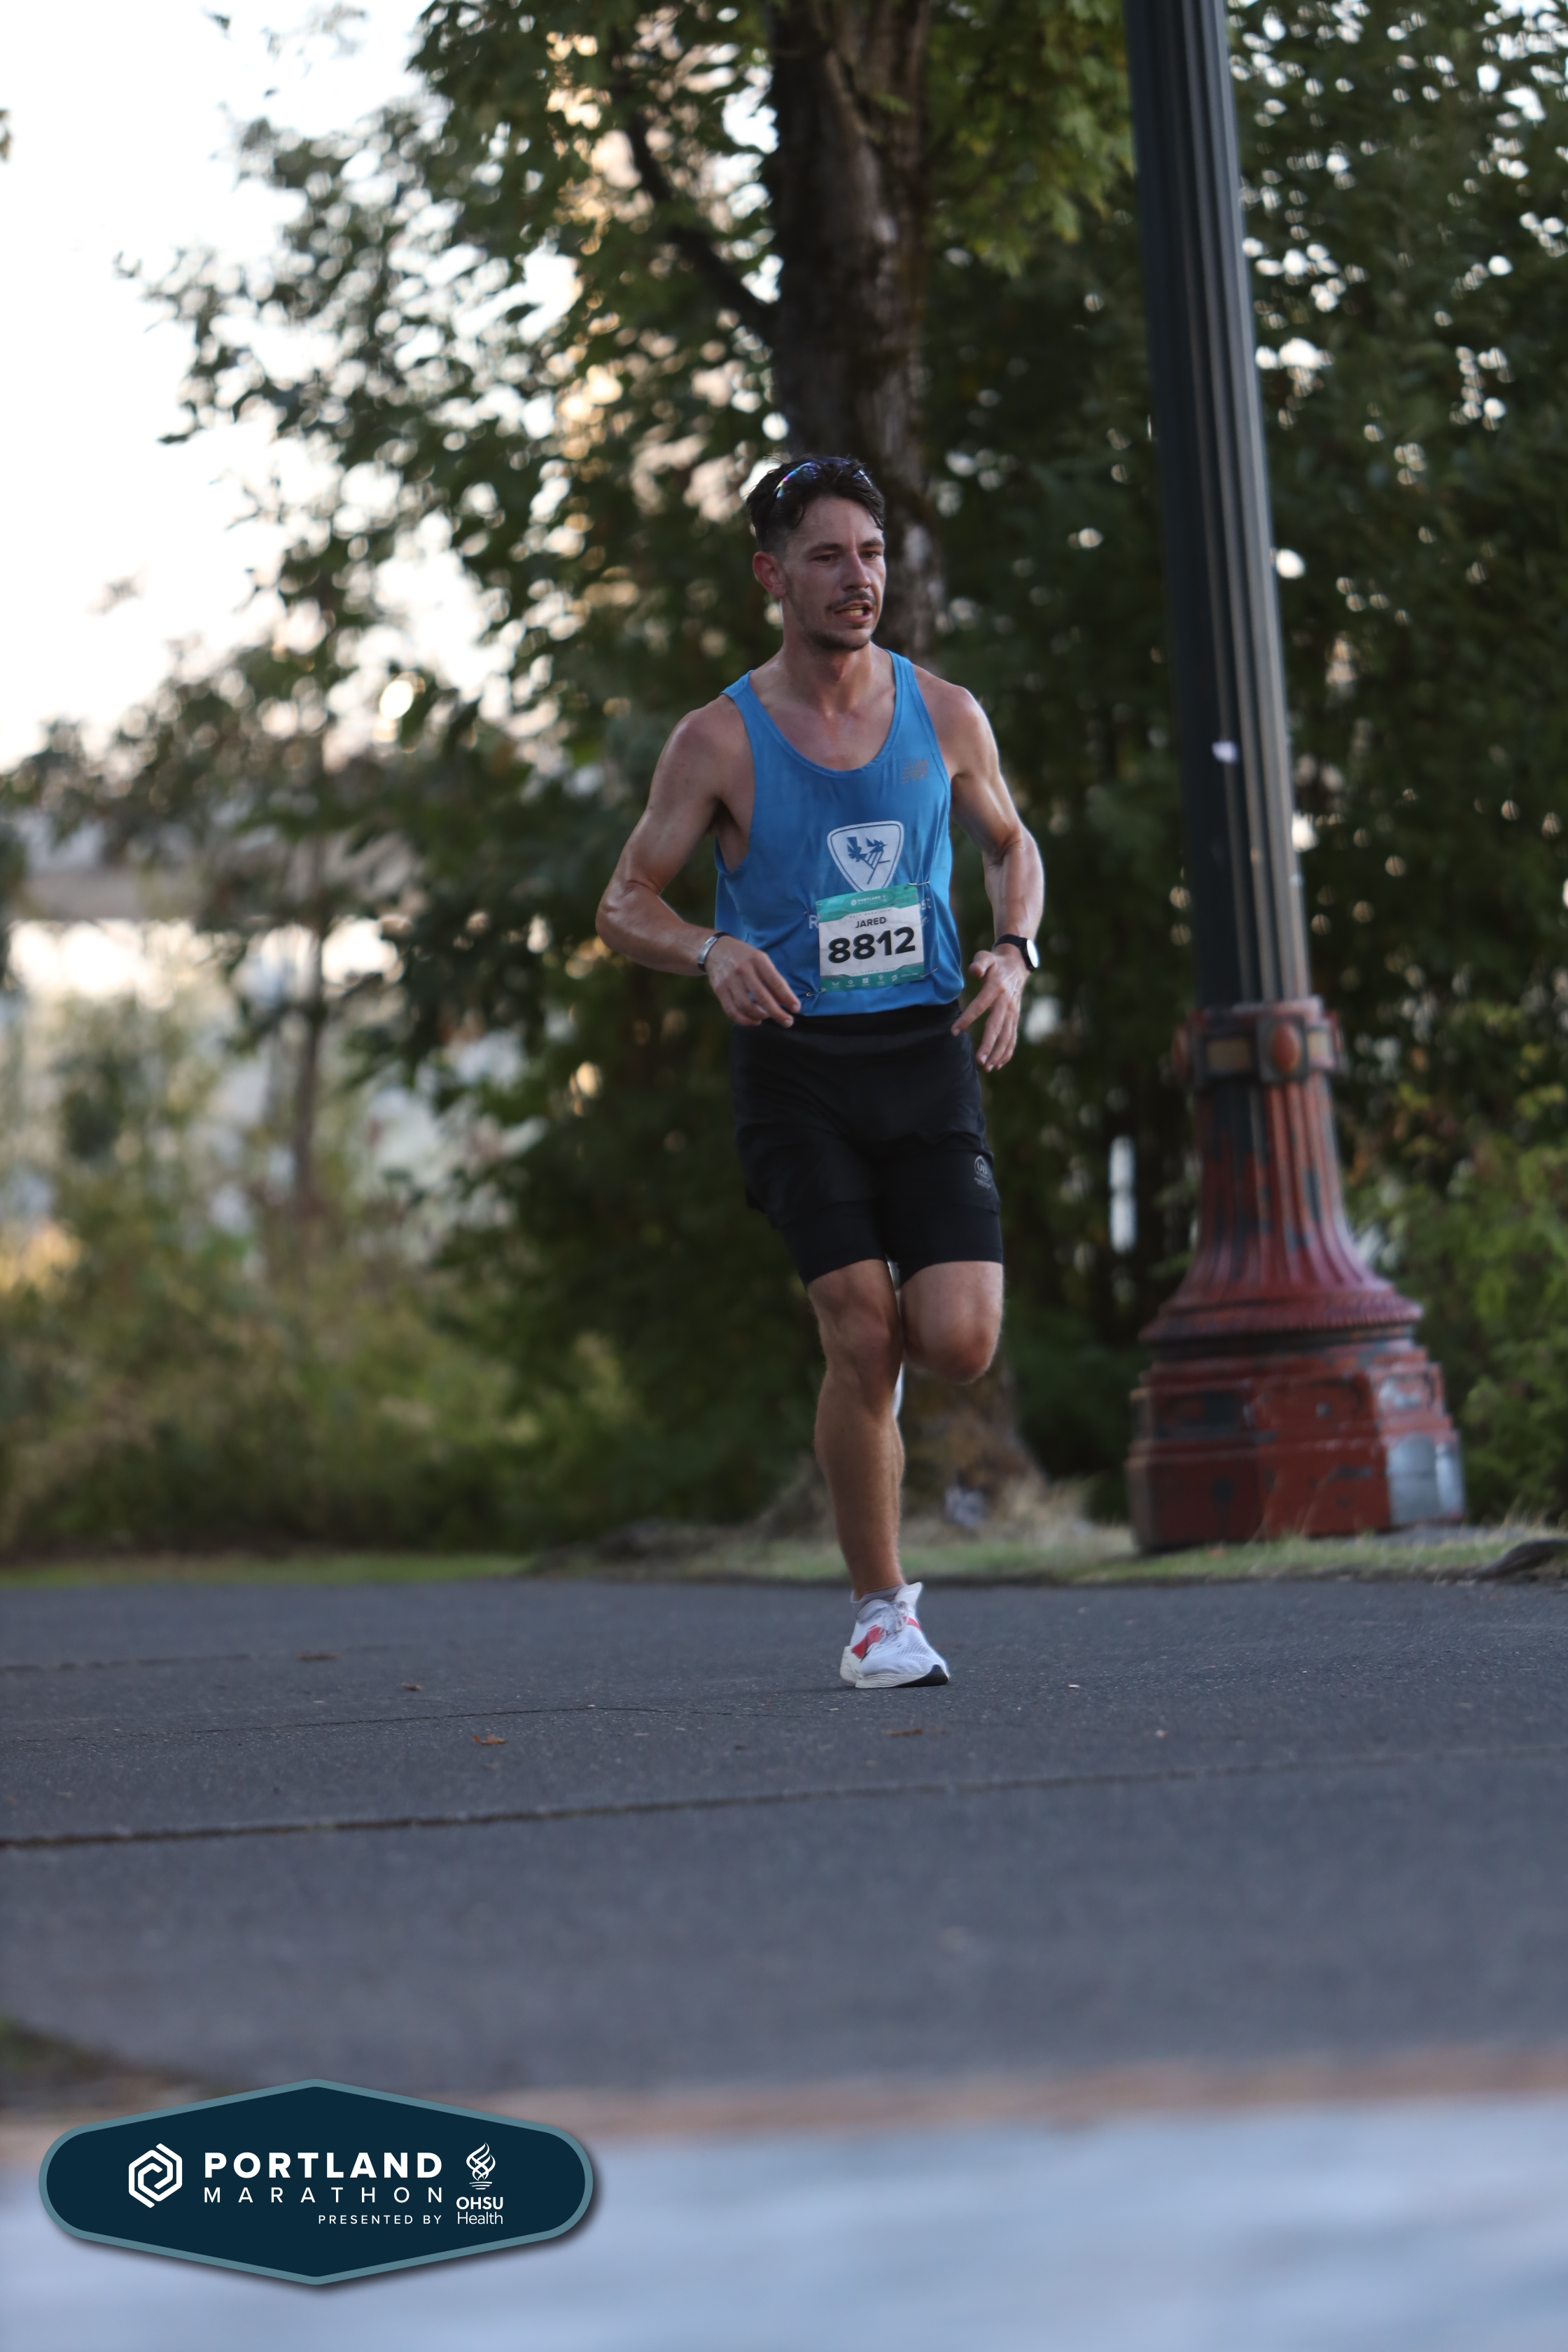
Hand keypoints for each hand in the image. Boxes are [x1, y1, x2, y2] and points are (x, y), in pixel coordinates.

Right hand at [705, 936, 799, 1026]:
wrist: (716, 950)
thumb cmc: (744, 957)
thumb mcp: (761, 960)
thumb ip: (773, 979)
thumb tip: (787, 1001)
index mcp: (757, 960)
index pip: (775, 982)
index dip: (787, 997)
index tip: (796, 1009)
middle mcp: (743, 970)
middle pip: (762, 997)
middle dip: (777, 1013)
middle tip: (787, 1022)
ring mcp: (729, 981)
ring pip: (746, 1006)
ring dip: (760, 1016)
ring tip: (768, 1016)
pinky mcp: (719, 991)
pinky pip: (732, 1011)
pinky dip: (745, 1020)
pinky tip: (754, 1020)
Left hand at [952, 946, 1026, 1070]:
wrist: (1017, 963)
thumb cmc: (995, 962)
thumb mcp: (986, 957)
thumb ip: (979, 963)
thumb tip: (974, 970)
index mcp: (996, 988)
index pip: (979, 1006)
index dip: (967, 1019)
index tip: (954, 1031)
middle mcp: (1006, 1002)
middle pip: (997, 1027)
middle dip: (989, 1045)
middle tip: (979, 1061)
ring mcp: (1012, 1011)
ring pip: (1006, 1036)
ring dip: (998, 1053)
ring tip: (987, 1067)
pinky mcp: (1015, 1017)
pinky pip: (1013, 1037)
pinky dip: (1007, 1051)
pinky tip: (999, 1064)